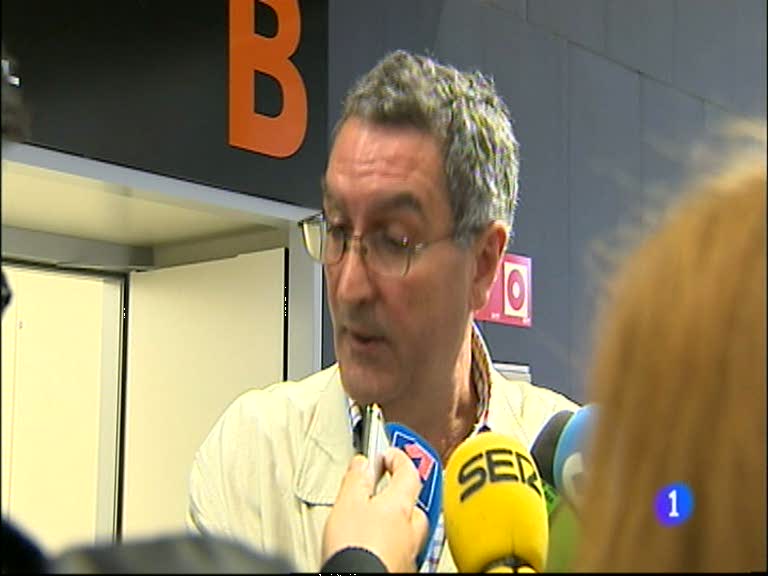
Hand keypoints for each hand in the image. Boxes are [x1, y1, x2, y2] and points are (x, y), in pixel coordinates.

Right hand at [322, 447, 428, 571]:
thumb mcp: (347, 504)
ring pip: (410, 532)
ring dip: (398, 526)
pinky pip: (403, 554)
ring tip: (378, 526)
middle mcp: (411, 529)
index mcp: (400, 505)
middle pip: (414, 506)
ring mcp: (410, 554)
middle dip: (402, 497)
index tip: (388, 454)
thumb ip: (356, 480)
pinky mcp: (403, 572)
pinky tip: (378, 552)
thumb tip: (363, 462)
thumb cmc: (356, 549)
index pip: (408, 472)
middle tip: (384, 493)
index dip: (398, 459)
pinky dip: (393, 549)